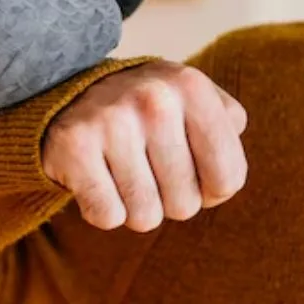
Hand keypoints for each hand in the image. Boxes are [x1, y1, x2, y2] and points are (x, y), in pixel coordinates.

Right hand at [42, 61, 248, 231]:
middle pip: (186, 204)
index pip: (228, 179)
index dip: (212, 189)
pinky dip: (105, 208)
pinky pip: (107, 216)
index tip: (194, 170)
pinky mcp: (74, 145)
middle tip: (152, 168)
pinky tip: (100, 177)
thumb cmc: (152, 107)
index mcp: (193, 86)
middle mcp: (155, 100)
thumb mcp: (196, 98)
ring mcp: (112, 121)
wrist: (76, 90)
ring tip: (126, 172)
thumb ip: (228, 128)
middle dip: (171, 198)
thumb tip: (226, 179)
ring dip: (137, 206)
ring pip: (145, 216)